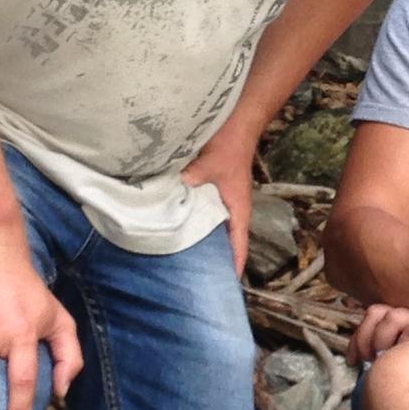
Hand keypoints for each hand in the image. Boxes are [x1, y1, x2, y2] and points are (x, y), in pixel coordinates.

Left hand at [180, 129, 259, 273]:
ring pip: (214, 229)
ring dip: (203, 242)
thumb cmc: (229, 145)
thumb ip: (192, 181)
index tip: (223, 287)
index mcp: (238, 209)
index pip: (239, 245)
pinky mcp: (214, 191)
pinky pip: (205, 214)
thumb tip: (169, 197)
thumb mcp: (209, 165)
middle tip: (195, 280)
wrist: (237, 122)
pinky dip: (195, 224)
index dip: (233, 266)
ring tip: (183, 260)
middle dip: (214, 260)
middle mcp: (233, 209)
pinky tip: (177, 228)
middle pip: (226, 242)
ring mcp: (225, 201)